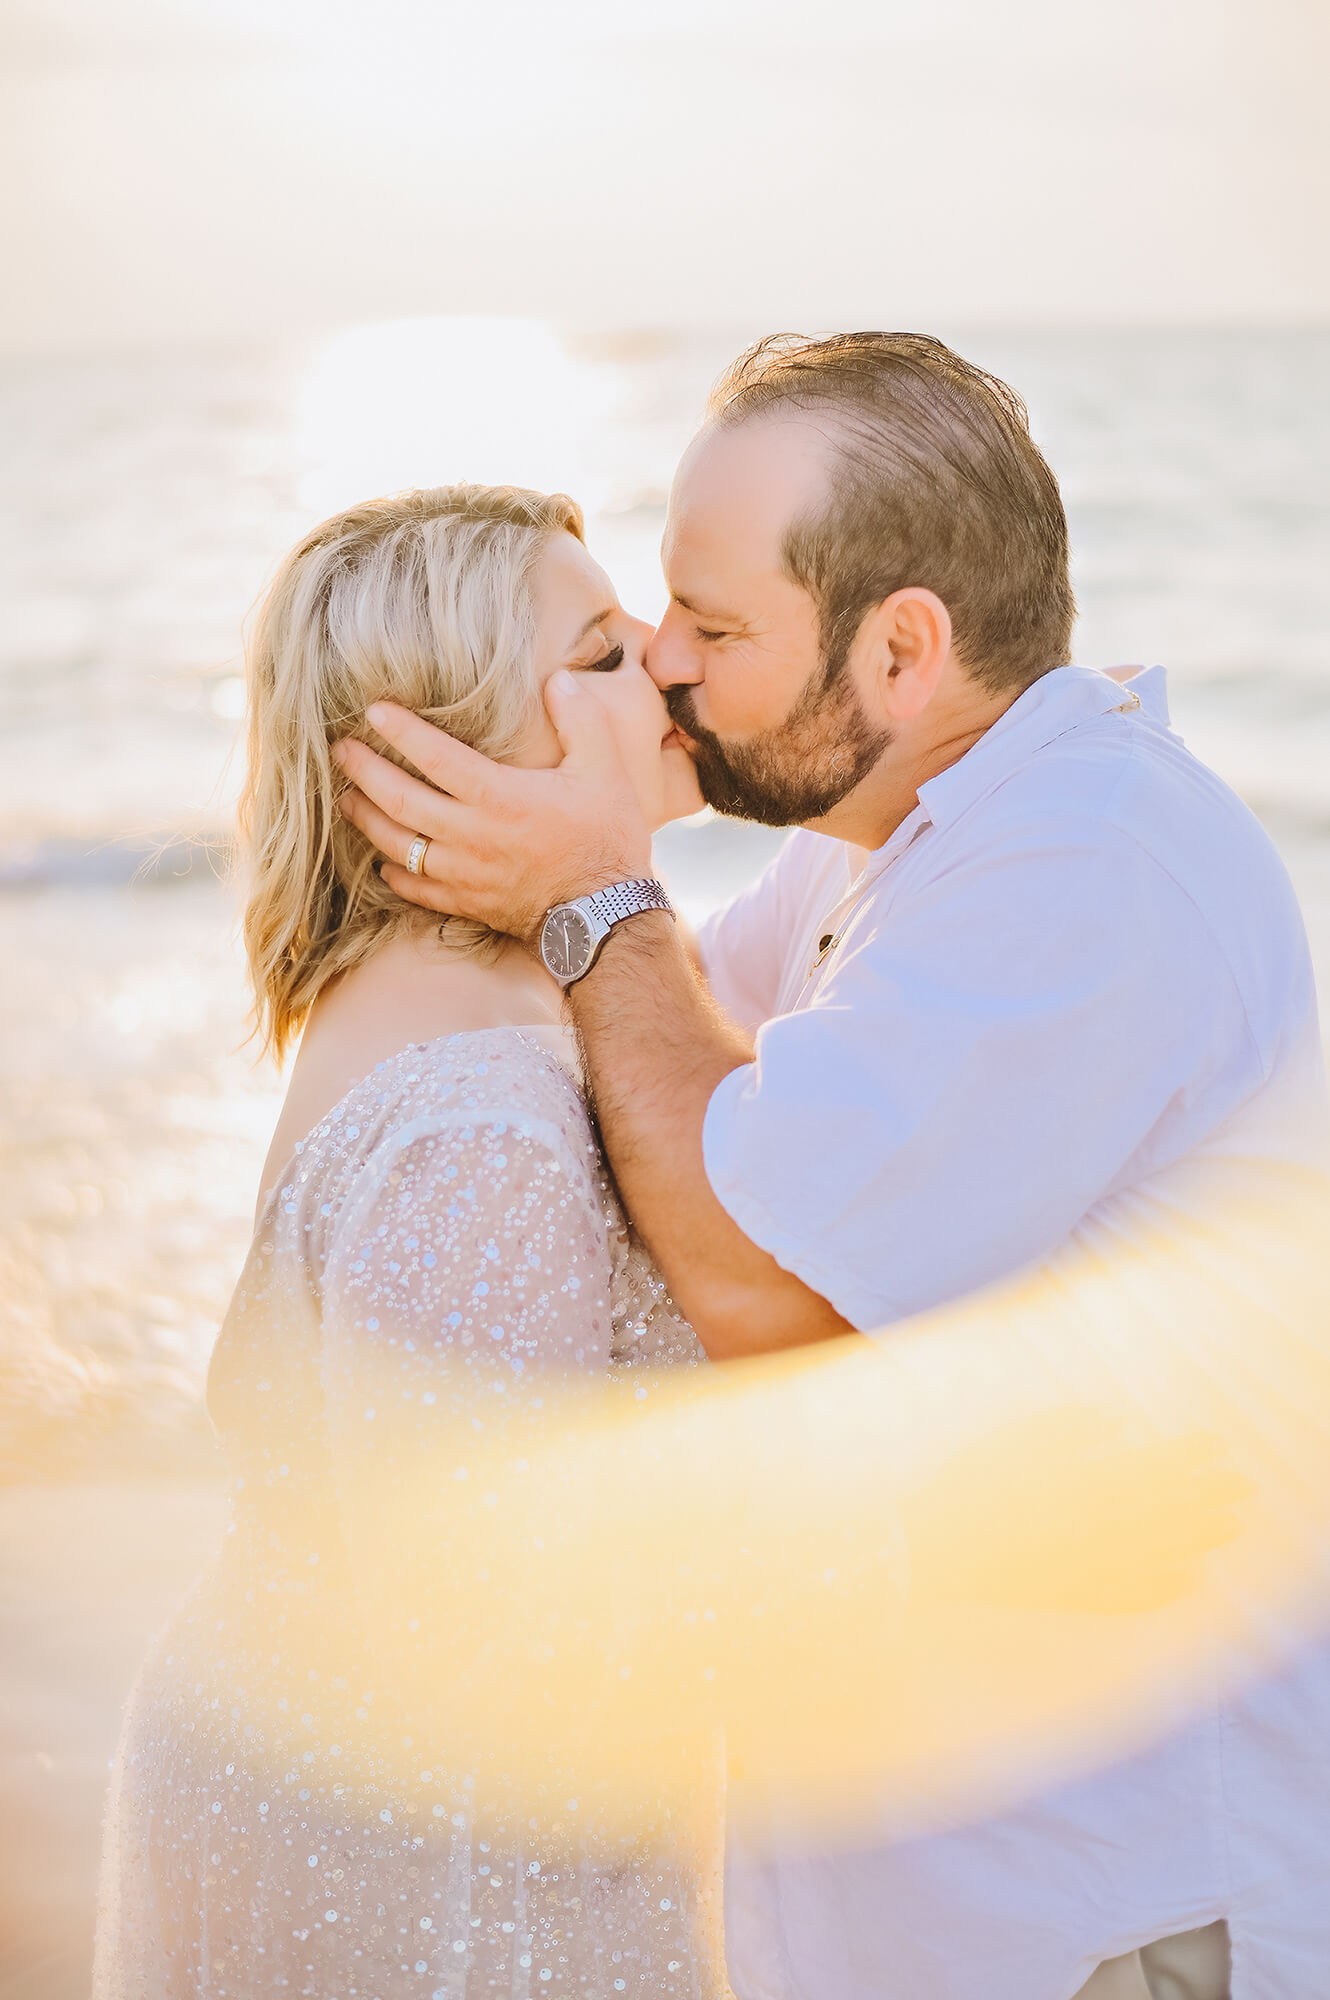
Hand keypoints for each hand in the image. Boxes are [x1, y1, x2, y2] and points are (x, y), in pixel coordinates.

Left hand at [334, 671, 652, 941]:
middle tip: (341, 750)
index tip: (373, 710)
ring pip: (397, 843)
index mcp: (500, 797)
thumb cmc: (606, 840)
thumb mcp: (605, 771)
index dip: (401, 731)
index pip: (436, 757)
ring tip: (345, 797)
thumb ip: (580, 719)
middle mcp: (471, 835)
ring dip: (366, 818)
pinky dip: (392, 871)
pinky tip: (381, 859)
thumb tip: (558, 678)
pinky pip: (414, 887)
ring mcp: (463, 873)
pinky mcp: (466, 903)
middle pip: (400, 799)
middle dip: (364, 771)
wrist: (605, 919)